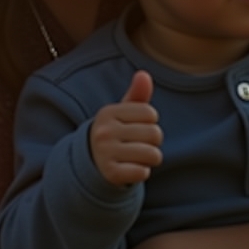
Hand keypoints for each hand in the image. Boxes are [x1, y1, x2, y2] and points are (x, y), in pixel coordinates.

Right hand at [89, 71, 162, 185]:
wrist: (93, 163)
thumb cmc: (116, 132)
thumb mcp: (124, 113)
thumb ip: (137, 95)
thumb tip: (144, 75)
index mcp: (108, 112)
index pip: (150, 113)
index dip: (150, 122)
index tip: (137, 127)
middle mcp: (104, 131)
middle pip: (155, 134)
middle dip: (153, 141)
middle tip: (139, 144)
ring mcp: (106, 153)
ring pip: (153, 155)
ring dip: (151, 158)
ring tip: (137, 157)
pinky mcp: (110, 174)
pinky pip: (143, 173)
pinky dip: (142, 172)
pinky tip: (131, 169)